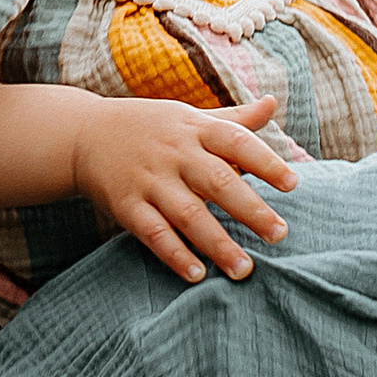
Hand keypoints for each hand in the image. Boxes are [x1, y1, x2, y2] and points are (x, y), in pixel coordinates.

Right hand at [69, 96, 296, 281]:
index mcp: (195, 129)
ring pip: (188, 214)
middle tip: (279, 235)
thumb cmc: (151, 128)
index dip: (266, 162)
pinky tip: (198, 274)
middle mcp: (175, 153)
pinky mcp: (126, 206)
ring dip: (217, 244)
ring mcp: (149, 180)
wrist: (84, 134)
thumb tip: (274, 102)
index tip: (292, 184)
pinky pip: (153, 233)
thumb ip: (234, 119)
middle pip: (218, 181)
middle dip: (250, 210)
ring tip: (244, 269)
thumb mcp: (190, 117)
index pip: (237, 141)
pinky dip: (175, 254)